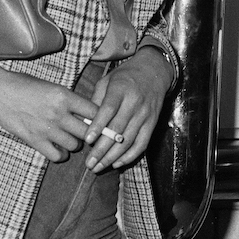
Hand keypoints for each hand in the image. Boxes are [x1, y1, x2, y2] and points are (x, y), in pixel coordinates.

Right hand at [0, 67, 97, 161]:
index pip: (95, 112)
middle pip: (88, 132)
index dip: (100, 119)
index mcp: (64, 96)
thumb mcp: (51, 86)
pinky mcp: (35, 141)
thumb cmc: (23, 85)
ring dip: (74, 143)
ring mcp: (47, 129)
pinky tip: (57, 148)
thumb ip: (69, 100)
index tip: (99, 122)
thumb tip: (88, 114)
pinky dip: (60, 155)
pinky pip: (57, 156)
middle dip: (89, 134)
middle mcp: (58, 113)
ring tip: (68, 138)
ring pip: (74, 145)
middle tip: (85, 133)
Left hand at [82, 47, 171, 172]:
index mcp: (121, 89)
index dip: (98, 126)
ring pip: (128, 141)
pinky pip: (142, 144)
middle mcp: (135, 103)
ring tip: (98, 167)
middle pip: (117, 130)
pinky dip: (129, 156)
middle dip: (102, 150)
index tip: (87, 140)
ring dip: (112, 157)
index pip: (109, 110)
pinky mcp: (152, 124)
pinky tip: (116, 163)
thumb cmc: (125, 77)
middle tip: (89, 163)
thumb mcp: (107, 81)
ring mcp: (145, 115)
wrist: (154, 72)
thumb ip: (96, 100)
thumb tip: (84, 123)